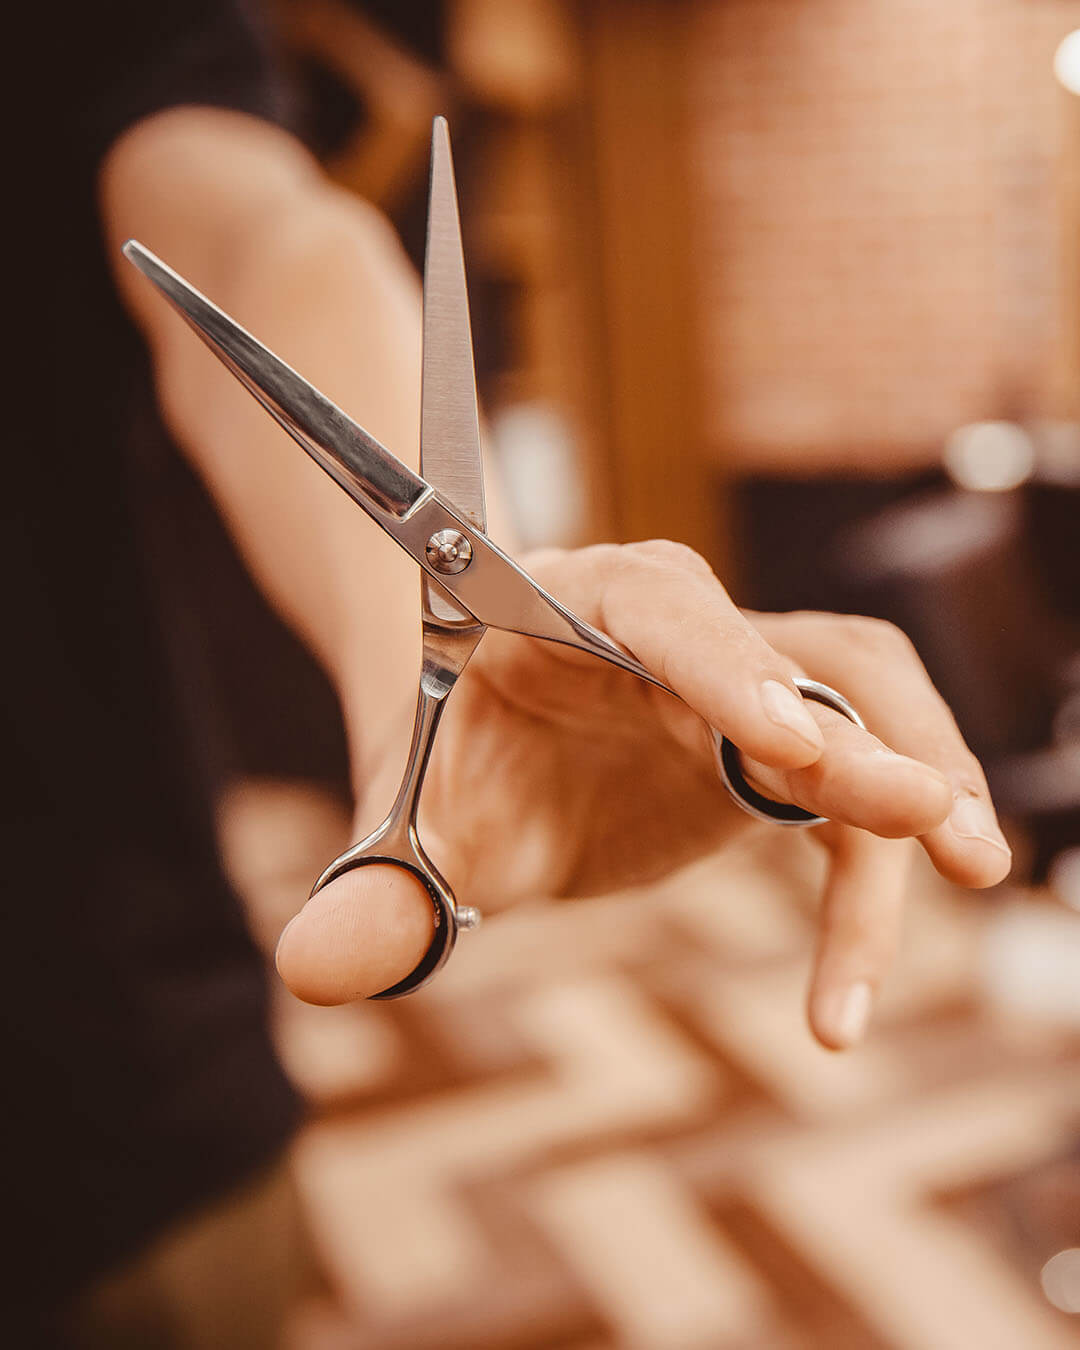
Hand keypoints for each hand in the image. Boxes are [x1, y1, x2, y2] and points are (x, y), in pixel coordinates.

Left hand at [276, 541, 1009, 1046]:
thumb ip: (371, 894)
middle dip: (860, 734)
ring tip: (977, 871)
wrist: (493, 754)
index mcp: (570, 608)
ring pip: (860, 697)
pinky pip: (854, 791)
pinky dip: (881, 868)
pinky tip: (850, 988)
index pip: (655, 613)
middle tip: (927, 817)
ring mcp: (739, 678)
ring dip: (918, 775)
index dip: (721, 666)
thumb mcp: (404, 832)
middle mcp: (673, 625)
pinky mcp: (778, 743)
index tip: (781, 744)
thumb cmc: (449, 770)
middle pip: (788, 652)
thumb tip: (311, 973)